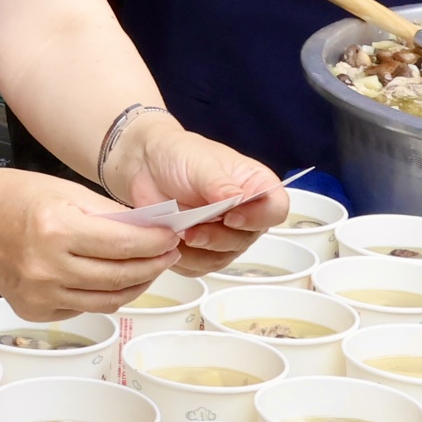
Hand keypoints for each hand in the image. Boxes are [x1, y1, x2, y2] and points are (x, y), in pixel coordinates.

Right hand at [0, 173, 185, 318]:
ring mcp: (39, 295)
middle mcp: (47, 268)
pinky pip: (82, 308)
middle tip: (169, 253)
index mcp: (56, 230)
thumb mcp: (66, 190)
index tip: (172, 236)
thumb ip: (108, 213)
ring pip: (107, 301)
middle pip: (120, 277)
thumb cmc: (15, 196)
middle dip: (153, 265)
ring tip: (149, 268)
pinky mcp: (34, 312)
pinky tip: (112, 279)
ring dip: (135, 285)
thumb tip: (149, 228)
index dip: (155, 243)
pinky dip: (103, 295)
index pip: (123, 245)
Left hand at [101, 111, 281, 270]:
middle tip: (191, 229)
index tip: (231, 217)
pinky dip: (184, 259)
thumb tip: (236, 199)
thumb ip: (218, 183)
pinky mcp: (202, 250)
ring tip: (177, 232)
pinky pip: (200, 267)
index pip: (275, 209)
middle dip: (218, 237)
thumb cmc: (178, 154)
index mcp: (255, 186)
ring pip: (224, 258)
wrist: (145, 165)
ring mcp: (224, 234)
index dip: (258, 218)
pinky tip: (169, 240)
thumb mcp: (200, 163)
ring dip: (199, 251)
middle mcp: (245, 213)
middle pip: (247, 239)